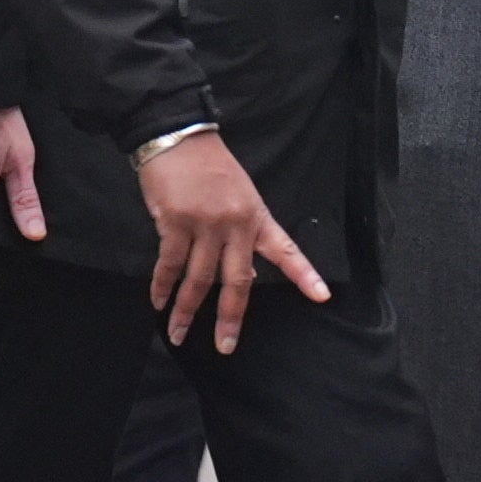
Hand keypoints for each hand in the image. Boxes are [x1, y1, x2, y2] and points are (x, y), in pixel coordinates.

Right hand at [138, 132, 328, 352]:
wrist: (180, 135)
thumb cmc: (210, 166)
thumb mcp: (240, 196)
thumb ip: (243, 235)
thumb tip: (242, 276)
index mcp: (257, 217)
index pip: (286, 250)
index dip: (304, 274)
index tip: (322, 296)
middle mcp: (235, 224)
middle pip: (236, 281)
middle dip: (230, 318)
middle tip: (224, 346)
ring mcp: (205, 224)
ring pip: (198, 279)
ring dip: (185, 310)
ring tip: (177, 333)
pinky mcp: (175, 221)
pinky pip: (169, 263)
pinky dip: (162, 286)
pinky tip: (158, 301)